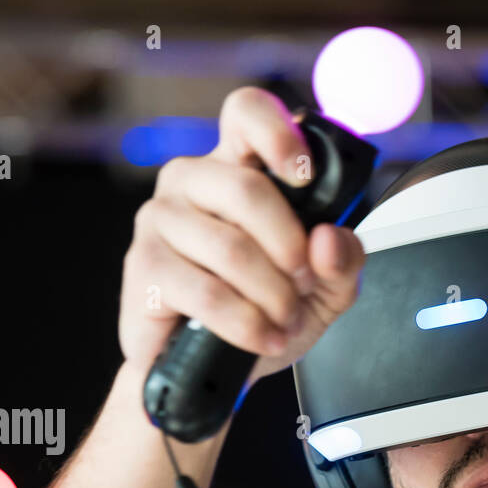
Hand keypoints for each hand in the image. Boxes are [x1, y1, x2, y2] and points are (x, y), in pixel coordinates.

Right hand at [120, 86, 365, 378]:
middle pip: (248, 188)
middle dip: (290, 247)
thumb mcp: (325, 289)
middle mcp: (192, 181)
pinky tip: (262, 337)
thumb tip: (329, 239)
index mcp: (237, 168)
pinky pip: (208, 293)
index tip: (304, 175)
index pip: (246, 113)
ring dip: (273, 295)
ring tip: (283, 319)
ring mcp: (161, 219)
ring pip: (231, 249)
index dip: (278, 133)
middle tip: (303, 282)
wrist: (218, 373)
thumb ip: (344, 260)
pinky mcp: (144, 267)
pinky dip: (247, 323)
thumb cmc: (264, 312)